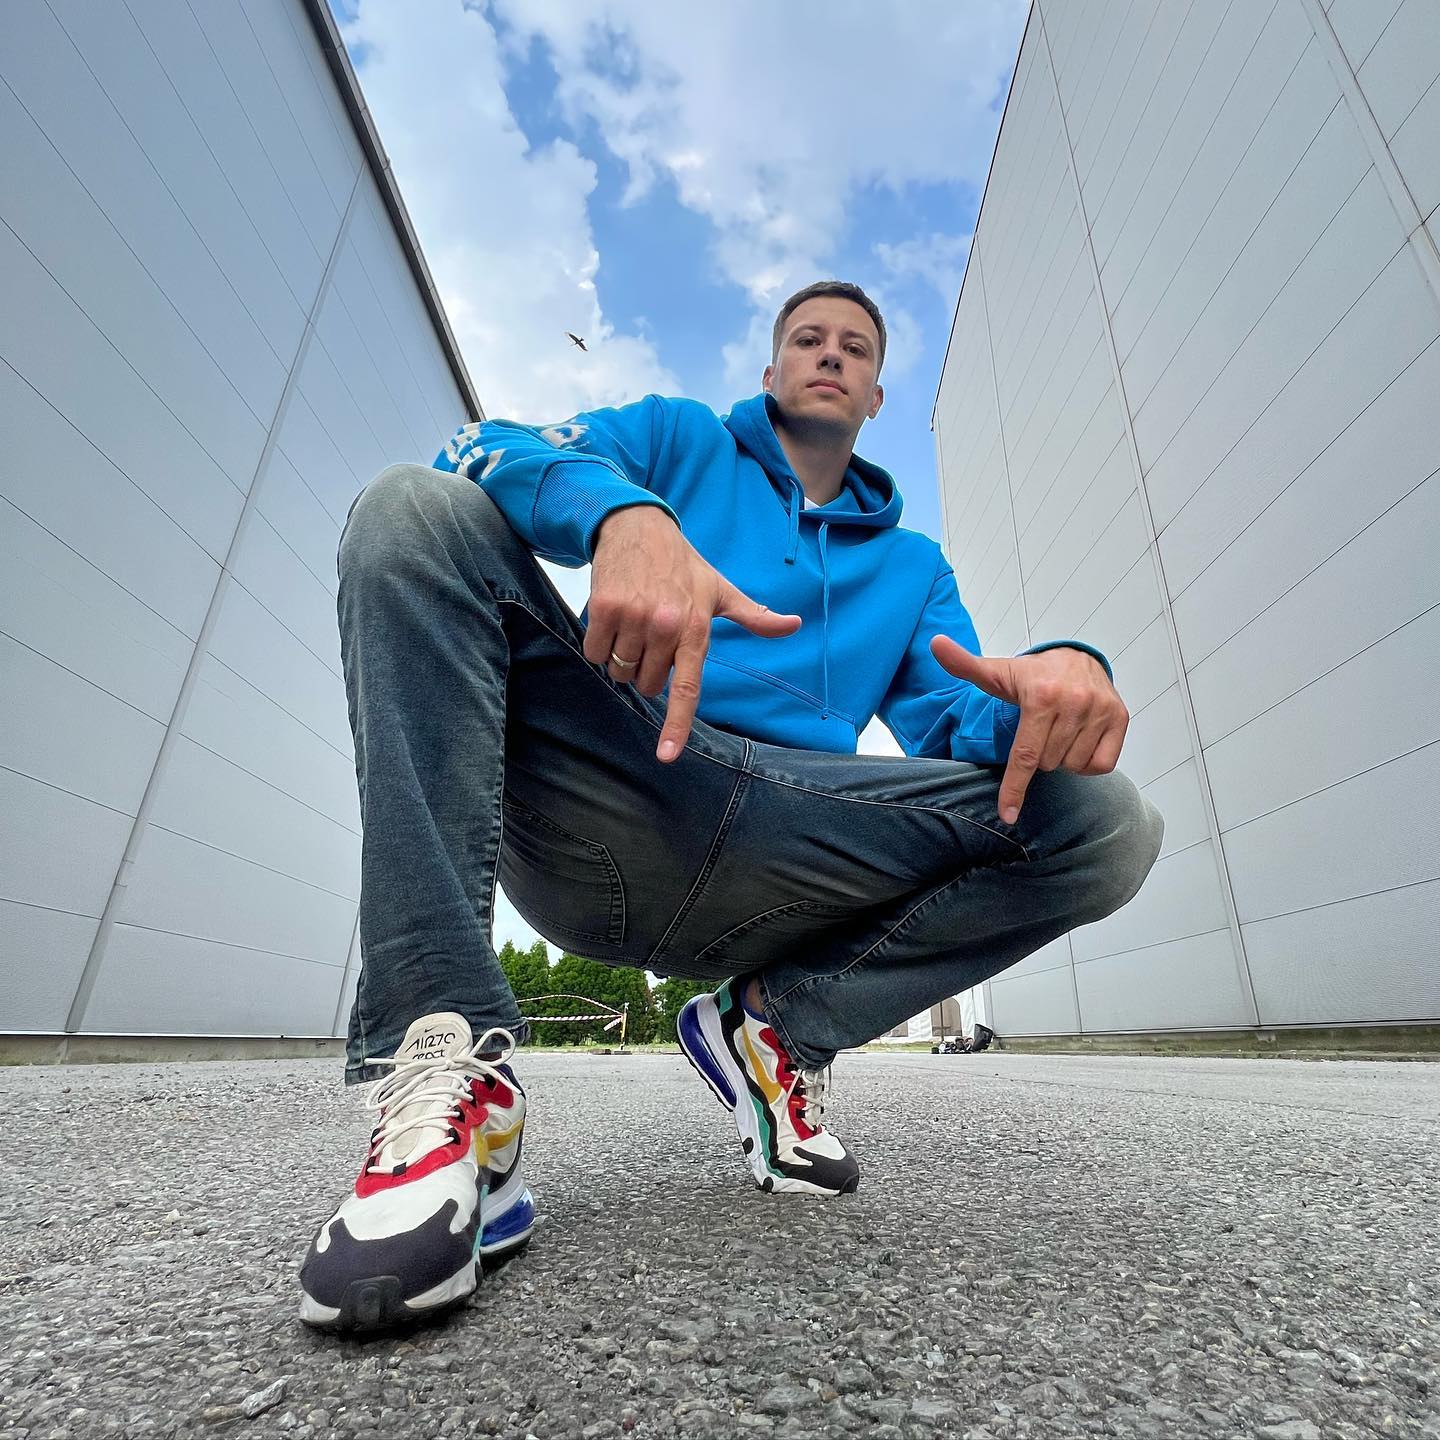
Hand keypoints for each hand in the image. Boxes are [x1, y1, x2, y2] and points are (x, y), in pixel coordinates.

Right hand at [587, 506, 800, 762]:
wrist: (637, 525)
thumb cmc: (683, 564)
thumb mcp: (720, 589)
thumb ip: (754, 617)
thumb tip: (793, 626)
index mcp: (696, 629)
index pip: (686, 687)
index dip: (675, 725)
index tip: (666, 755)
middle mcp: (666, 625)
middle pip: (646, 684)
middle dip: (646, 669)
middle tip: (652, 635)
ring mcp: (633, 617)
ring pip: (618, 671)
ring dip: (622, 656)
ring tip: (633, 622)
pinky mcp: (604, 608)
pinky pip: (595, 652)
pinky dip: (599, 643)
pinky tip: (613, 617)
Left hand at [930, 637, 1128, 823]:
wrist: (1078, 657)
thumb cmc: (1033, 675)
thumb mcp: (997, 672)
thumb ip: (964, 664)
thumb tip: (935, 643)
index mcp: (1041, 695)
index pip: (1025, 755)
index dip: (1014, 788)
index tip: (1007, 814)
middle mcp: (1074, 701)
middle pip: (1048, 764)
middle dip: (1040, 756)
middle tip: (1040, 731)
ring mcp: (1100, 710)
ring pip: (1074, 766)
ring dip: (1063, 758)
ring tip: (1059, 733)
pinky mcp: (1120, 718)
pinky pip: (1101, 765)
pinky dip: (1088, 762)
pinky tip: (1079, 742)